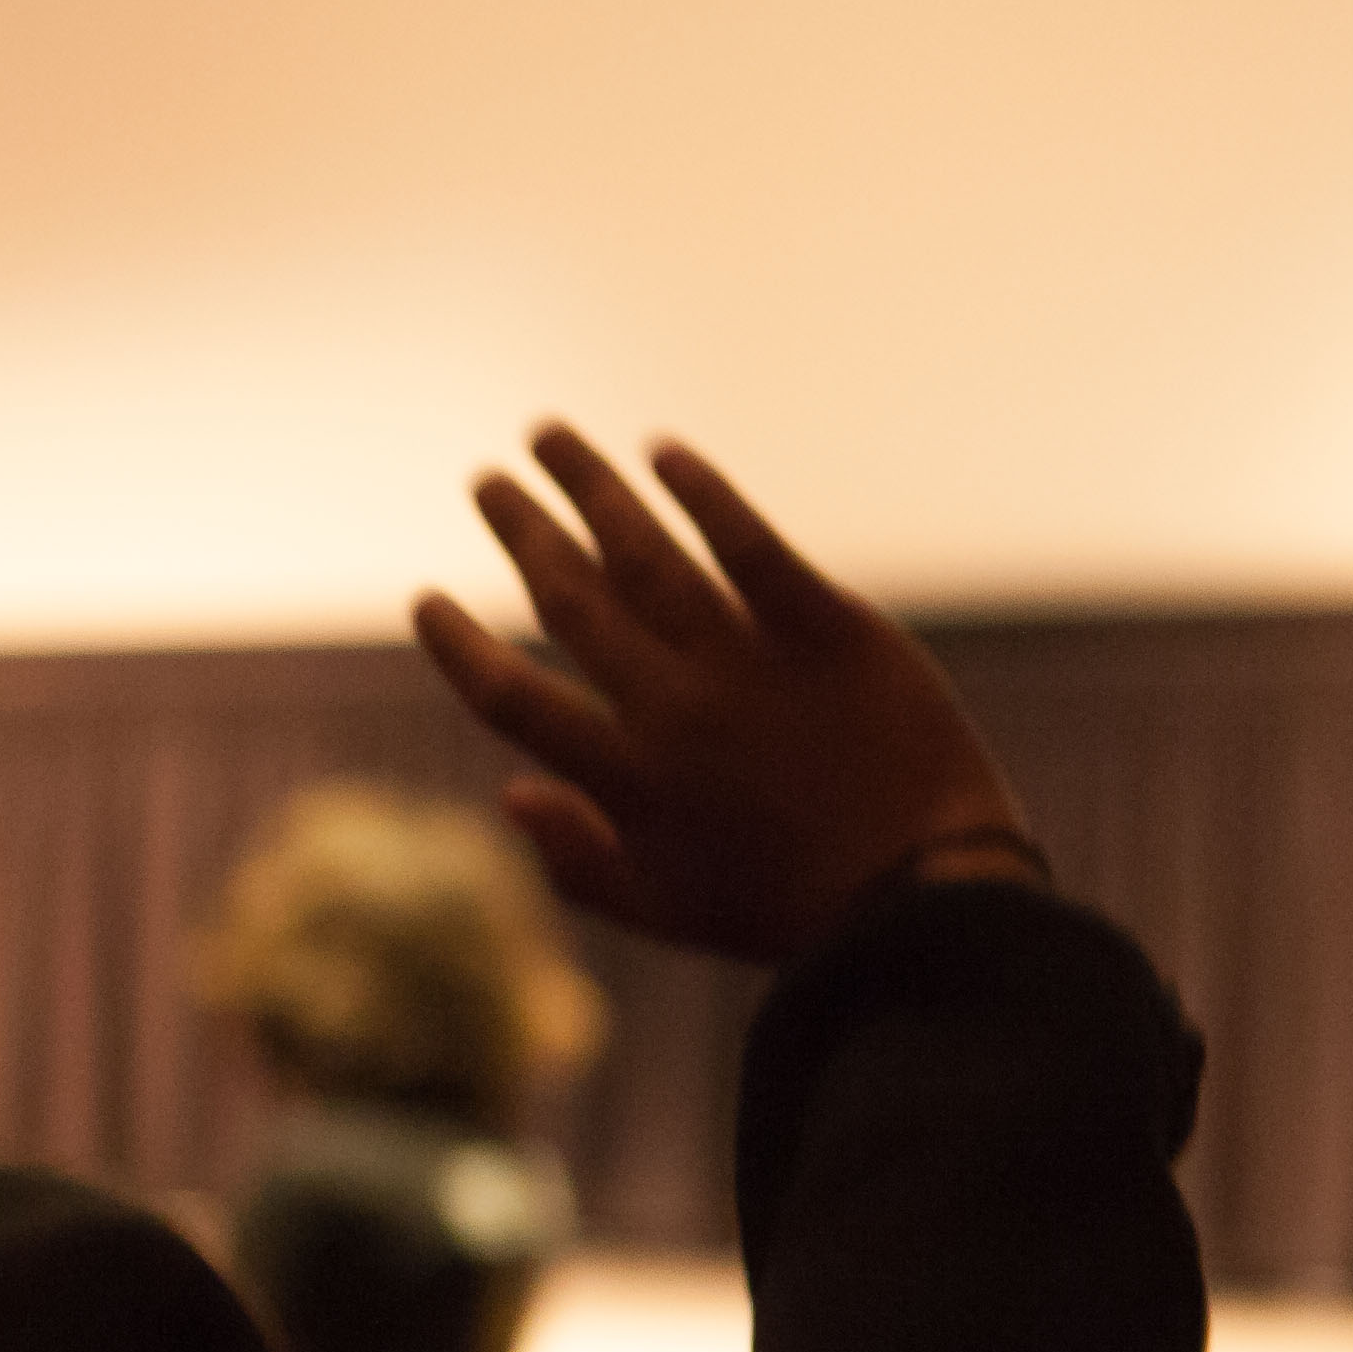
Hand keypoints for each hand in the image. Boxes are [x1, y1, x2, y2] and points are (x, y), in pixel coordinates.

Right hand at [411, 426, 1036, 966]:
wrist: (925, 899)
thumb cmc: (789, 914)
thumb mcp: (664, 910)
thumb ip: (574, 860)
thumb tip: (507, 795)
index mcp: (625, 779)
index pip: (511, 697)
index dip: (460, 646)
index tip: (427, 600)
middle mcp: (673, 709)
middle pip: (572, 601)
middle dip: (522, 533)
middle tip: (487, 483)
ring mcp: (749, 663)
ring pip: (646, 555)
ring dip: (590, 488)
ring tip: (549, 437)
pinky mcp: (828, 629)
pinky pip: (752, 546)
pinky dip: (704, 494)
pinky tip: (662, 453)